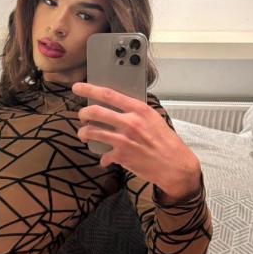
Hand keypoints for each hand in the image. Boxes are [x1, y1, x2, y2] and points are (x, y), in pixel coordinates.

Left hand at [71, 81, 201, 200]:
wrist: (175, 165)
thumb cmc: (167, 142)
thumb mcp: (154, 119)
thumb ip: (136, 112)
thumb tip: (119, 106)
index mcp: (139, 110)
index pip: (108, 94)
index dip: (89, 89)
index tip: (77, 87)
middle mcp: (129, 123)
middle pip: (95, 112)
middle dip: (83, 113)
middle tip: (82, 116)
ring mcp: (123, 140)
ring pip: (92, 132)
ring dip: (84, 133)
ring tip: (84, 134)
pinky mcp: (121, 156)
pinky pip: (103, 155)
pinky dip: (103, 158)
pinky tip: (105, 160)